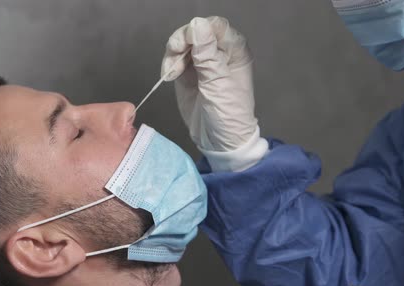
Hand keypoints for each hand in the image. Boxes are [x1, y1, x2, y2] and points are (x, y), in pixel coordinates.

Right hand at [161, 16, 256, 151]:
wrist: (219, 142)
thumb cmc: (228, 115)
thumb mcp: (218, 85)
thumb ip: (207, 56)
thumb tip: (197, 26)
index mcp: (234, 51)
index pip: (216, 27)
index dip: (199, 30)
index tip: (186, 44)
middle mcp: (218, 53)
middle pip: (196, 32)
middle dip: (182, 41)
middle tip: (174, 56)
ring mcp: (202, 63)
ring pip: (183, 44)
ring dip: (173, 54)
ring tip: (170, 73)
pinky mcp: (188, 74)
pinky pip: (175, 59)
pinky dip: (169, 64)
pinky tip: (169, 76)